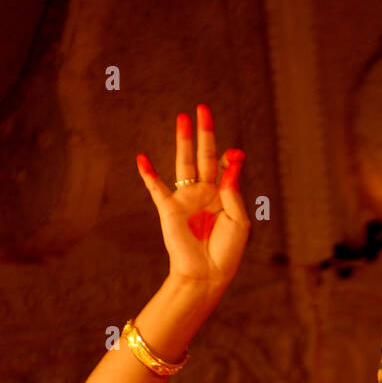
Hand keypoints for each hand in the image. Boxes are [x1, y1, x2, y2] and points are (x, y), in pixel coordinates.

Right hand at [136, 104, 250, 293]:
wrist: (207, 274)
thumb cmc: (226, 251)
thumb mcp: (239, 221)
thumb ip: (234, 191)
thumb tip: (231, 160)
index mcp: (223, 195)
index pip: (225, 165)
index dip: (230, 156)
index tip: (234, 154)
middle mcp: (204, 192)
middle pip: (203, 155)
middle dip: (204, 132)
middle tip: (202, 107)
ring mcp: (186, 198)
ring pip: (183, 163)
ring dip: (183, 140)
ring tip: (182, 117)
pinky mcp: (169, 208)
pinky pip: (156, 187)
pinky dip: (149, 173)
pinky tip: (142, 158)